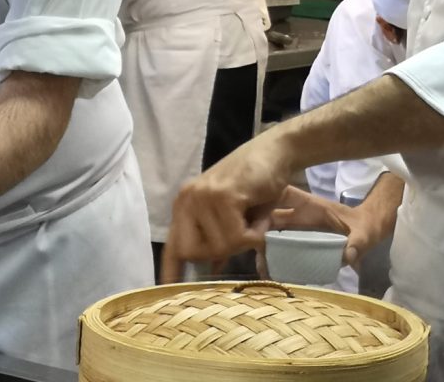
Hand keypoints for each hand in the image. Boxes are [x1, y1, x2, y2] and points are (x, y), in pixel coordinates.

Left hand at [161, 128, 294, 283]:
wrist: (276, 151)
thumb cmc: (256, 183)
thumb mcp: (232, 215)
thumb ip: (218, 239)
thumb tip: (212, 270)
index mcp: (185, 205)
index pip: (173, 247)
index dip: (170, 272)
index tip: (167, 293)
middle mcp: (187, 200)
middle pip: (193, 254)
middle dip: (221, 252)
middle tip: (242, 235)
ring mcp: (202, 197)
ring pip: (219, 247)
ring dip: (245, 240)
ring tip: (254, 219)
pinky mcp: (222, 196)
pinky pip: (237, 236)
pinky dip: (255, 234)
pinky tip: (260, 216)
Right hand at [265, 186, 382, 269]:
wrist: (367, 233)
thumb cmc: (364, 227)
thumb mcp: (364, 234)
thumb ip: (358, 243)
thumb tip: (349, 255)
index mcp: (311, 206)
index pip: (283, 195)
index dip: (266, 201)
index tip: (255, 219)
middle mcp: (298, 215)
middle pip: (269, 215)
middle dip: (256, 228)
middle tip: (251, 249)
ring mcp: (296, 228)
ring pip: (269, 232)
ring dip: (260, 245)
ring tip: (261, 267)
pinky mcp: (297, 242)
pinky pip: (277, 246)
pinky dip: (269, 256)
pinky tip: (268, 271)